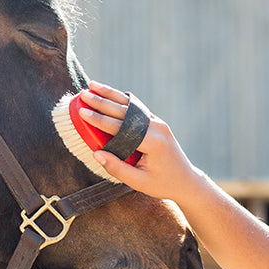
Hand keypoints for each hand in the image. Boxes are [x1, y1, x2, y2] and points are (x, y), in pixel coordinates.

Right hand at [79, 81, 203, 203]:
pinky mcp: (156, 122)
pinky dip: (121, 100)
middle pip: (124, 111)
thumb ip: (117, 168)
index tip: (82, 111)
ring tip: (93, 85)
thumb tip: (96, 154)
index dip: (99, 119)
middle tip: (83, 94)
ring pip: (131, 104)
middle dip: (101, 101)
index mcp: (152, 142)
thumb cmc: (162, 184)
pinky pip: (136, 108)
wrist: (186, 181)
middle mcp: (156, 127)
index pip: (120, 127)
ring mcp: (158, 122)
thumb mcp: (138, 182)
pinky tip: (109, 94)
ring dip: (111, 94)